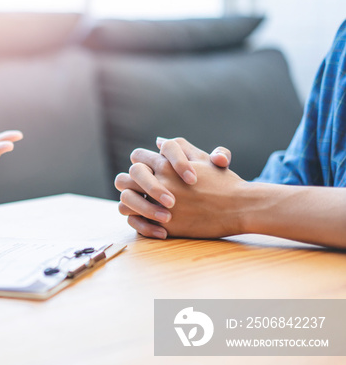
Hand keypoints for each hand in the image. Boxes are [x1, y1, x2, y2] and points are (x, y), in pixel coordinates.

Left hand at [115, 138, 237, 238]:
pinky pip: (136, 222)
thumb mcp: (202, 158)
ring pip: (125, 202)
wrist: (240, 207)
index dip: (139, 163)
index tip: (148, 171)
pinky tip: (148, 221)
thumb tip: (157, 141)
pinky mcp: (164, 224)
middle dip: (128, 183)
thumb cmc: (223, 181)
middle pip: (123, 179)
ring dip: (129, 203)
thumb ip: (179, 148)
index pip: (137, 157)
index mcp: (166, 164)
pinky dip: (137, 222)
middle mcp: (159, 182)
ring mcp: (159, 204)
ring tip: (138, 206)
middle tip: (137, 190)